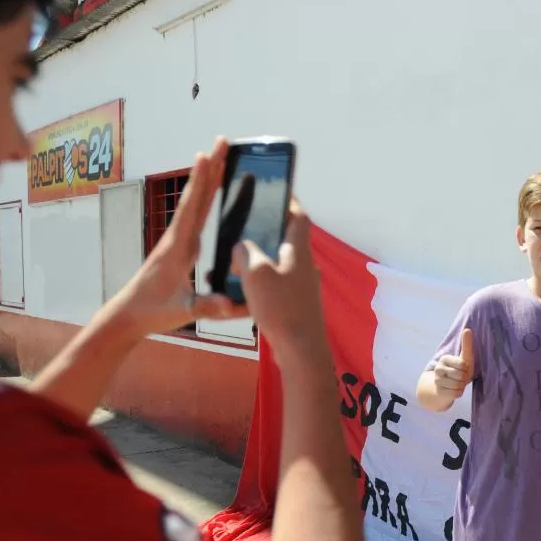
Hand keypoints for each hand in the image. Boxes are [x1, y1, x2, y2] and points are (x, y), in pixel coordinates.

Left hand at [103, 137, 246, 337]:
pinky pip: (197, 213)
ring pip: (197, 201)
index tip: (207, 155)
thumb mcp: (184, 311)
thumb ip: (208, 306)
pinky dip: (206, 195)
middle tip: (223, 141)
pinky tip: (214, 190)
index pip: (192, 207)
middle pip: (197, 195)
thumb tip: (233, 303)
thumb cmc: (154, 311)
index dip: (201, 181)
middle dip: (210, 167)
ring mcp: (178, 239)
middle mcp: (178, 236)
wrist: (130, 314)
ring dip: (209, 177)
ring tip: (221, 155)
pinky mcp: (181, 245)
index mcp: (179, 247)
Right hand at [230, 197, 325, 358]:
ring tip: (235, 261)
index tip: (274, 190)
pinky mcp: (298, 303)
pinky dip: (262, 280)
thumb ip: (246, 252)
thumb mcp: (255, 273)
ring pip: (280, 262)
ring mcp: (303, 285)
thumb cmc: (281, 307)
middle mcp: (305, 264)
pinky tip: (244, 289)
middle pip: (287, 238)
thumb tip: (242, 246)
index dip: (287, 200)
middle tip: (243, 228)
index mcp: (298, 250)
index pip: (298, 215)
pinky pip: (278, 282)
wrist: (301, 349)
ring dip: (260, 258)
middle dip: (266, 231)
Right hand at [432, 328, 474, 399]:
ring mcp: (437, 380)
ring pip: (458, 385)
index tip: (463, 368)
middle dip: (465, 378)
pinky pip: (456, 394)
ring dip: (462, 386)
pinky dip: (459, 393)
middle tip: (461, 377)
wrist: (445, 387)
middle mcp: (438, 368)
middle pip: (461, 376)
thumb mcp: (464, 357)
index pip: (462, 365)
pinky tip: (455, 390)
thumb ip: (466, 344)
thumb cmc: (459, 370)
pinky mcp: (439, 391)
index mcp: (445, 358)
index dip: (467, 368)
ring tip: (458, 383)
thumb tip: (467, 329)